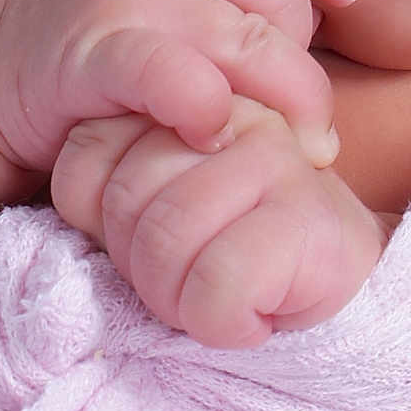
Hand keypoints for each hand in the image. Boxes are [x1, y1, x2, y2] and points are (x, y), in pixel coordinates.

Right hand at [0, 0, 359, 183]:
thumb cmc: (126, 21)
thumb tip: (350, 1)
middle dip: (298, 51)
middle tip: (275, 90)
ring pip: (253, 41)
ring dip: (281, 102)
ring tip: (277, 136)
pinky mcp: (97, 51)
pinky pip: (182, 79)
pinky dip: (209, 111)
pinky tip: (212, 132)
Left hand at [51, 103, 390, 346]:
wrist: (330, 277)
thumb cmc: (226, 243)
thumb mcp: (148, 198)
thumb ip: (111, 170)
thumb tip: (80, 193)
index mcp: (189, 88)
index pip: (88, 150)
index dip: (98, 219)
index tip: (146, 235)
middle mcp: (236, 108)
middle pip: (125, 198)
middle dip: (140, 264)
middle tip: (187, 275)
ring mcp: (279, 154)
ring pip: (167, 239)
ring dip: (178, 298)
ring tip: (216, 294)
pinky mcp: (310, 214)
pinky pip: (219, 282)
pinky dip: (220, 321)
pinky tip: (249, 312)